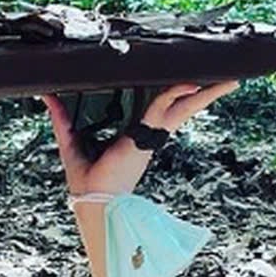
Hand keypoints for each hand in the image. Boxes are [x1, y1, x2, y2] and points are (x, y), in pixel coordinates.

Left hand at [41, 81, 239, 196]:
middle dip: (200, 91)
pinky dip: (181, 94)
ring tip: (228, 80)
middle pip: (179, 104)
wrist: (92, 200)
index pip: (159, 106)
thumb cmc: (84, 178)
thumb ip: (62, 117)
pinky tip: (197, 83)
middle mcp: (147, 133)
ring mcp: (150, 135)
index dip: (174, 91)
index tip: (186, 77)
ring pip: (182, 105)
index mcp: (134, 133)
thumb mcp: (71, 139)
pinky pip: (168, 109)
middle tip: (222, 77)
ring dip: (204, 92)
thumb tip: (47, 96)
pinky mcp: (148, 137)